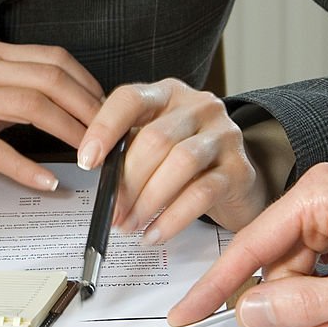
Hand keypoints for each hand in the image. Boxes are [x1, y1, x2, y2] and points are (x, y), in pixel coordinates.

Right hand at [0, 40, 103, 189]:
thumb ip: (28, 84)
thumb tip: (83, 104)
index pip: (54, 59)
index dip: (88, 84)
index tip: (108, 108)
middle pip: (50, 80)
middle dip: (87, 108)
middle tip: (108, 134)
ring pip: (32, 107)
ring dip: (69, 132)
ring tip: (89, 154)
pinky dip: (28, 169)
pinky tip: (49, 181)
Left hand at [76, 79, 266, 242]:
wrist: (238, 181)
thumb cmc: (190, 163)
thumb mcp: (155, 146)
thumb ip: (128, 150)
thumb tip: (96, 172)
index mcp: (170, 94)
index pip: (131, 99)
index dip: (105, 128)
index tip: (88, 160)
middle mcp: (200, 107)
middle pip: (155, 139)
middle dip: (127, 182)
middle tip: (112, 212)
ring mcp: (224, 135)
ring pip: (180, 164)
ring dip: (148, 201)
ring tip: (131, 225)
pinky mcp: (239, 169)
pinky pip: (201, 194)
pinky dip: (173, 218)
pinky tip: (155, 233)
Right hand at [169, 163, 327, 326]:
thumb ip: (304, 305)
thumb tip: (250, 312)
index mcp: (319, 196)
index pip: (250, 246)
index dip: (216, 286)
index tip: (186, 314)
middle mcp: (322, 200)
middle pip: (276, 271)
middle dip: (300, 311)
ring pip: (300, 281)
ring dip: (322, 312)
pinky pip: (322, 277)